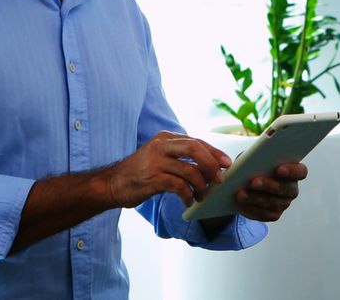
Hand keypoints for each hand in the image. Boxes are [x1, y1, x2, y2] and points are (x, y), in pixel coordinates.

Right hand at [103, 131, 231, 207]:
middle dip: (211, 164)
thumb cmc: (140, 173)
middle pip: (195, 149)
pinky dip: (188, 195)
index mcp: (166, 138)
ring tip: (202, 196)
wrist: (112, 184)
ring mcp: (155, 161)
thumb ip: (180, 157)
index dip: (214, 153)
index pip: (196, 142)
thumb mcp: (159, 157)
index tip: (227, 164)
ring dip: (201, 185)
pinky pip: (179, 186)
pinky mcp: (152, 178)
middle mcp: (161, 146)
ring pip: (189, 170)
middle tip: (219, 179)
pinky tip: (188, 201)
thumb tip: (211, 166)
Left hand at [234, 162, 307, 221]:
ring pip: (274, 203)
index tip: (278, 169)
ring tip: (241, 194)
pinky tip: (241, 203)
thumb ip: (253, 157)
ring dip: (256, 198)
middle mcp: (291, 189)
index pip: (301, 172)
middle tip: (253, 181)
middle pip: (286, 189)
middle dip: (269, 185)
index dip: (292, 171)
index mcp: (293, 171)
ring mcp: (284, 203)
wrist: (244, 184)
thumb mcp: (252, 157)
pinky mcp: (273, 214)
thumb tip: (239, 161)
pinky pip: (265, 214)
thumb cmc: (253, 166)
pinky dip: (251, 208)